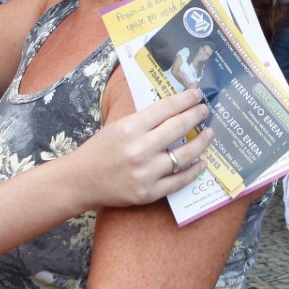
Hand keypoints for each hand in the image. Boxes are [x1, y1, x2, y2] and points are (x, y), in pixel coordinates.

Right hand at [72, 88, 214, 208]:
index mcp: (130, 127)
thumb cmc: (99, 150)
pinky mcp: (148, 193)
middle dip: (196, 116)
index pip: (166, 108)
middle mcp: (139, 149)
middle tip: (205, 111)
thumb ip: (144, 120)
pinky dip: (193, 171)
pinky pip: (178, 181)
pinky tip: (201, 163)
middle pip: (178, 128)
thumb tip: (174, 110)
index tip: (197, 95)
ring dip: (201, 143)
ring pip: (184, 156)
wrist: (80, 181)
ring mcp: (145, 173)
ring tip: (209, 135)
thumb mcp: (118, 126)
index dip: (185, 100)